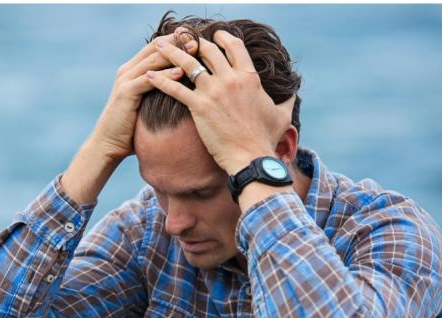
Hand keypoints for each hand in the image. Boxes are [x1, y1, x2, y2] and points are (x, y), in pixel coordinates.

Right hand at [91, 31, 198, 161]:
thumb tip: (183, 92)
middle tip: (198, 38)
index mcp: (132, 70)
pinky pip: (148, 80)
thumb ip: (158, 93)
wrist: (108, 144)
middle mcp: (127, 70)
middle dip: (177, 42)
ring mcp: (125, 80)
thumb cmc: (130, 129)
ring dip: (175, 54)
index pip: (156, 47)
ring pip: (153, 60)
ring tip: (194, 50)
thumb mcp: (146, 105)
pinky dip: (165, 74)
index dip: (176, 40)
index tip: (197, 38)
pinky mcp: (126, 93)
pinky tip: (181, 72)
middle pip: (155, 47)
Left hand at [146, 30, 294, 173]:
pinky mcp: (199, 106)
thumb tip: (294, 92)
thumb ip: (287, 100)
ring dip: (170, 52)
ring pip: (187, 63)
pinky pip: (175, 88)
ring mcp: (214, 91)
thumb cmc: (265, 139)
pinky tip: (148, 76)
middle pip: (207, 50)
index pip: (233, 46)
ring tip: (157, 46)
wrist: (251, 158)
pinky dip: (159, 80)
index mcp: (249, 77)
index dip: (221, 37)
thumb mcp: (282, 115)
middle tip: (180, 38)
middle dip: (192, 41)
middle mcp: (231, 79)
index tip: (212, 36)